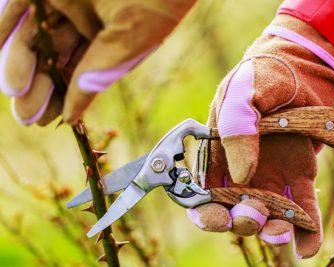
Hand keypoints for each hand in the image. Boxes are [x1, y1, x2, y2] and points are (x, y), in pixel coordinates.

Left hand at [0, 0, 194, 124]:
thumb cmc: (156, 2)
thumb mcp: (127, 44)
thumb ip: (97, 76)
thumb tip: (72, 115)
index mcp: (110, 38)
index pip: (81, 72)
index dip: (64, 97)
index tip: (49, 120)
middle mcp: (85, 21)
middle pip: (54, 59)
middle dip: (40, 87)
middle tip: (27, 114)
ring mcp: (64, 1)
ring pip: (34, 37)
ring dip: (20, 64)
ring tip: (15, 91)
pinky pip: (17, 6)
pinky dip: (4, 27)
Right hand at [187, 15, 333, 257]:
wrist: (301, 68)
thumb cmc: (263, 76)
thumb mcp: (243, 91)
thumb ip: (235, 126)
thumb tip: (242, 174)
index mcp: (217, 154)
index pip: (203, 193)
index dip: (205, 212)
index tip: (217, 218)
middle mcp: (241, 171)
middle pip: (233, 210)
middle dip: (240, 222)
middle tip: (253, 215)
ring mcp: (271, 176)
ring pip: (266, 215)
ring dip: (271, 230)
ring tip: (281, 230)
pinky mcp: (299, 177)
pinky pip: (301, 209)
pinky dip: (305, 231)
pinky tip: (306, 246)